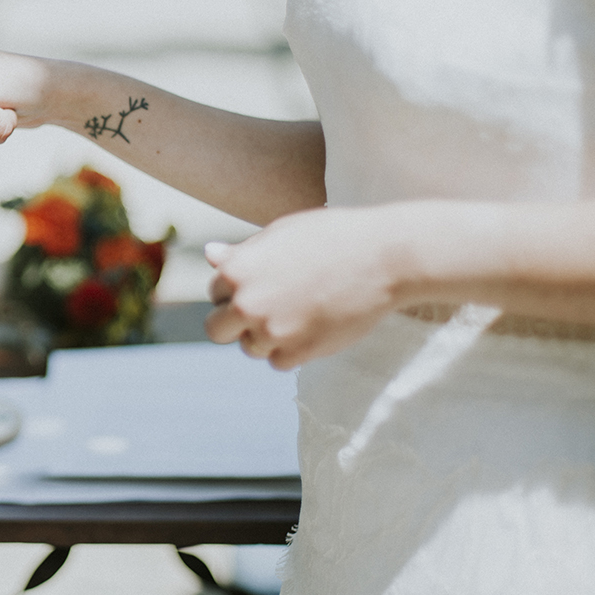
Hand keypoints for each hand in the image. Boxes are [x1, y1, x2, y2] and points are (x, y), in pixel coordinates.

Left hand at [204, 205, 415, 368]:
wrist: (385, 257)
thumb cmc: (333, 236)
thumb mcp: (282, 232)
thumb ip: (244, 252)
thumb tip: (210, 255)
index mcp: (235, 270)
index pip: (216, 292)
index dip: (238, 289)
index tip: (267, 282)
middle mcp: (245, 304)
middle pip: (216, 330)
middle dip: (236, 322)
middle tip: (269, 308)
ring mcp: (271, 331)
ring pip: (249, 348)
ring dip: (266, 336)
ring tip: (299, 312)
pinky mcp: (298, 353)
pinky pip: (278, 362)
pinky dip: (291, 350)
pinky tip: (312, 326)